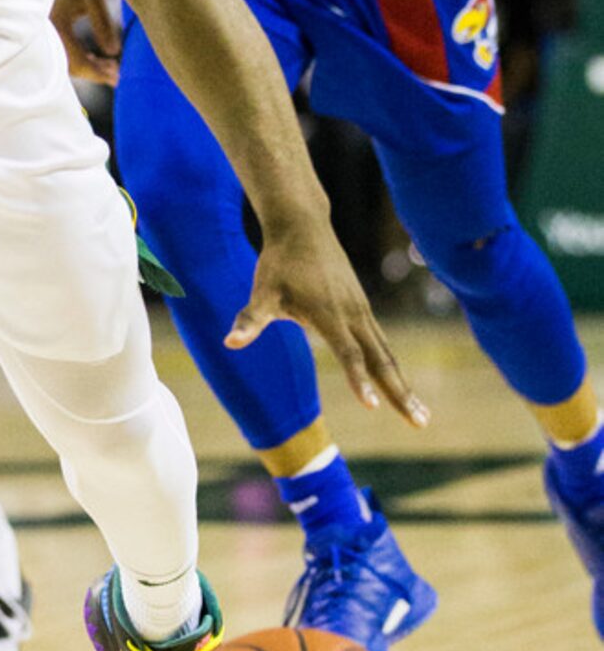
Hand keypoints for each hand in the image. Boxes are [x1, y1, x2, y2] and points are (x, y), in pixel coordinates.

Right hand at [48, 0, 120, 86]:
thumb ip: (104, 25)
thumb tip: (114, 52)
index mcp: (56, 25)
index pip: (77, 60)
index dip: (97, 72)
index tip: (116, 75)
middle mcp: (45, 34)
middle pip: (69, 66)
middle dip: (93, 72)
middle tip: (116, 74)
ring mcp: (43, 35)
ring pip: (64, 62)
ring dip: (86, 66)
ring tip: (109, 65)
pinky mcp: (46, 33)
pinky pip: (60, 53)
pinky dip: (77, 59)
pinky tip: (93, 57)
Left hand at [228, 211, 429, 427]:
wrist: (303, 226)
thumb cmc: (279, 262)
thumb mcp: (261, 291)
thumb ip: (251, 320)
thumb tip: (230, 342)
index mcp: (330, 315)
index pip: (349, 354)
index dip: (360, 381)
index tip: (374, 406)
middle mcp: (353, 314)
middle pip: (382, 360)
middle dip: (401, 393)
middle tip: (421, 424)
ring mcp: (362, 310)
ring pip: (387, 354)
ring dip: (403, 385)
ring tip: (420, 413)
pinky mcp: (362, 307)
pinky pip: (382, 343)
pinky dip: (393, 366)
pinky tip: (398, 383)